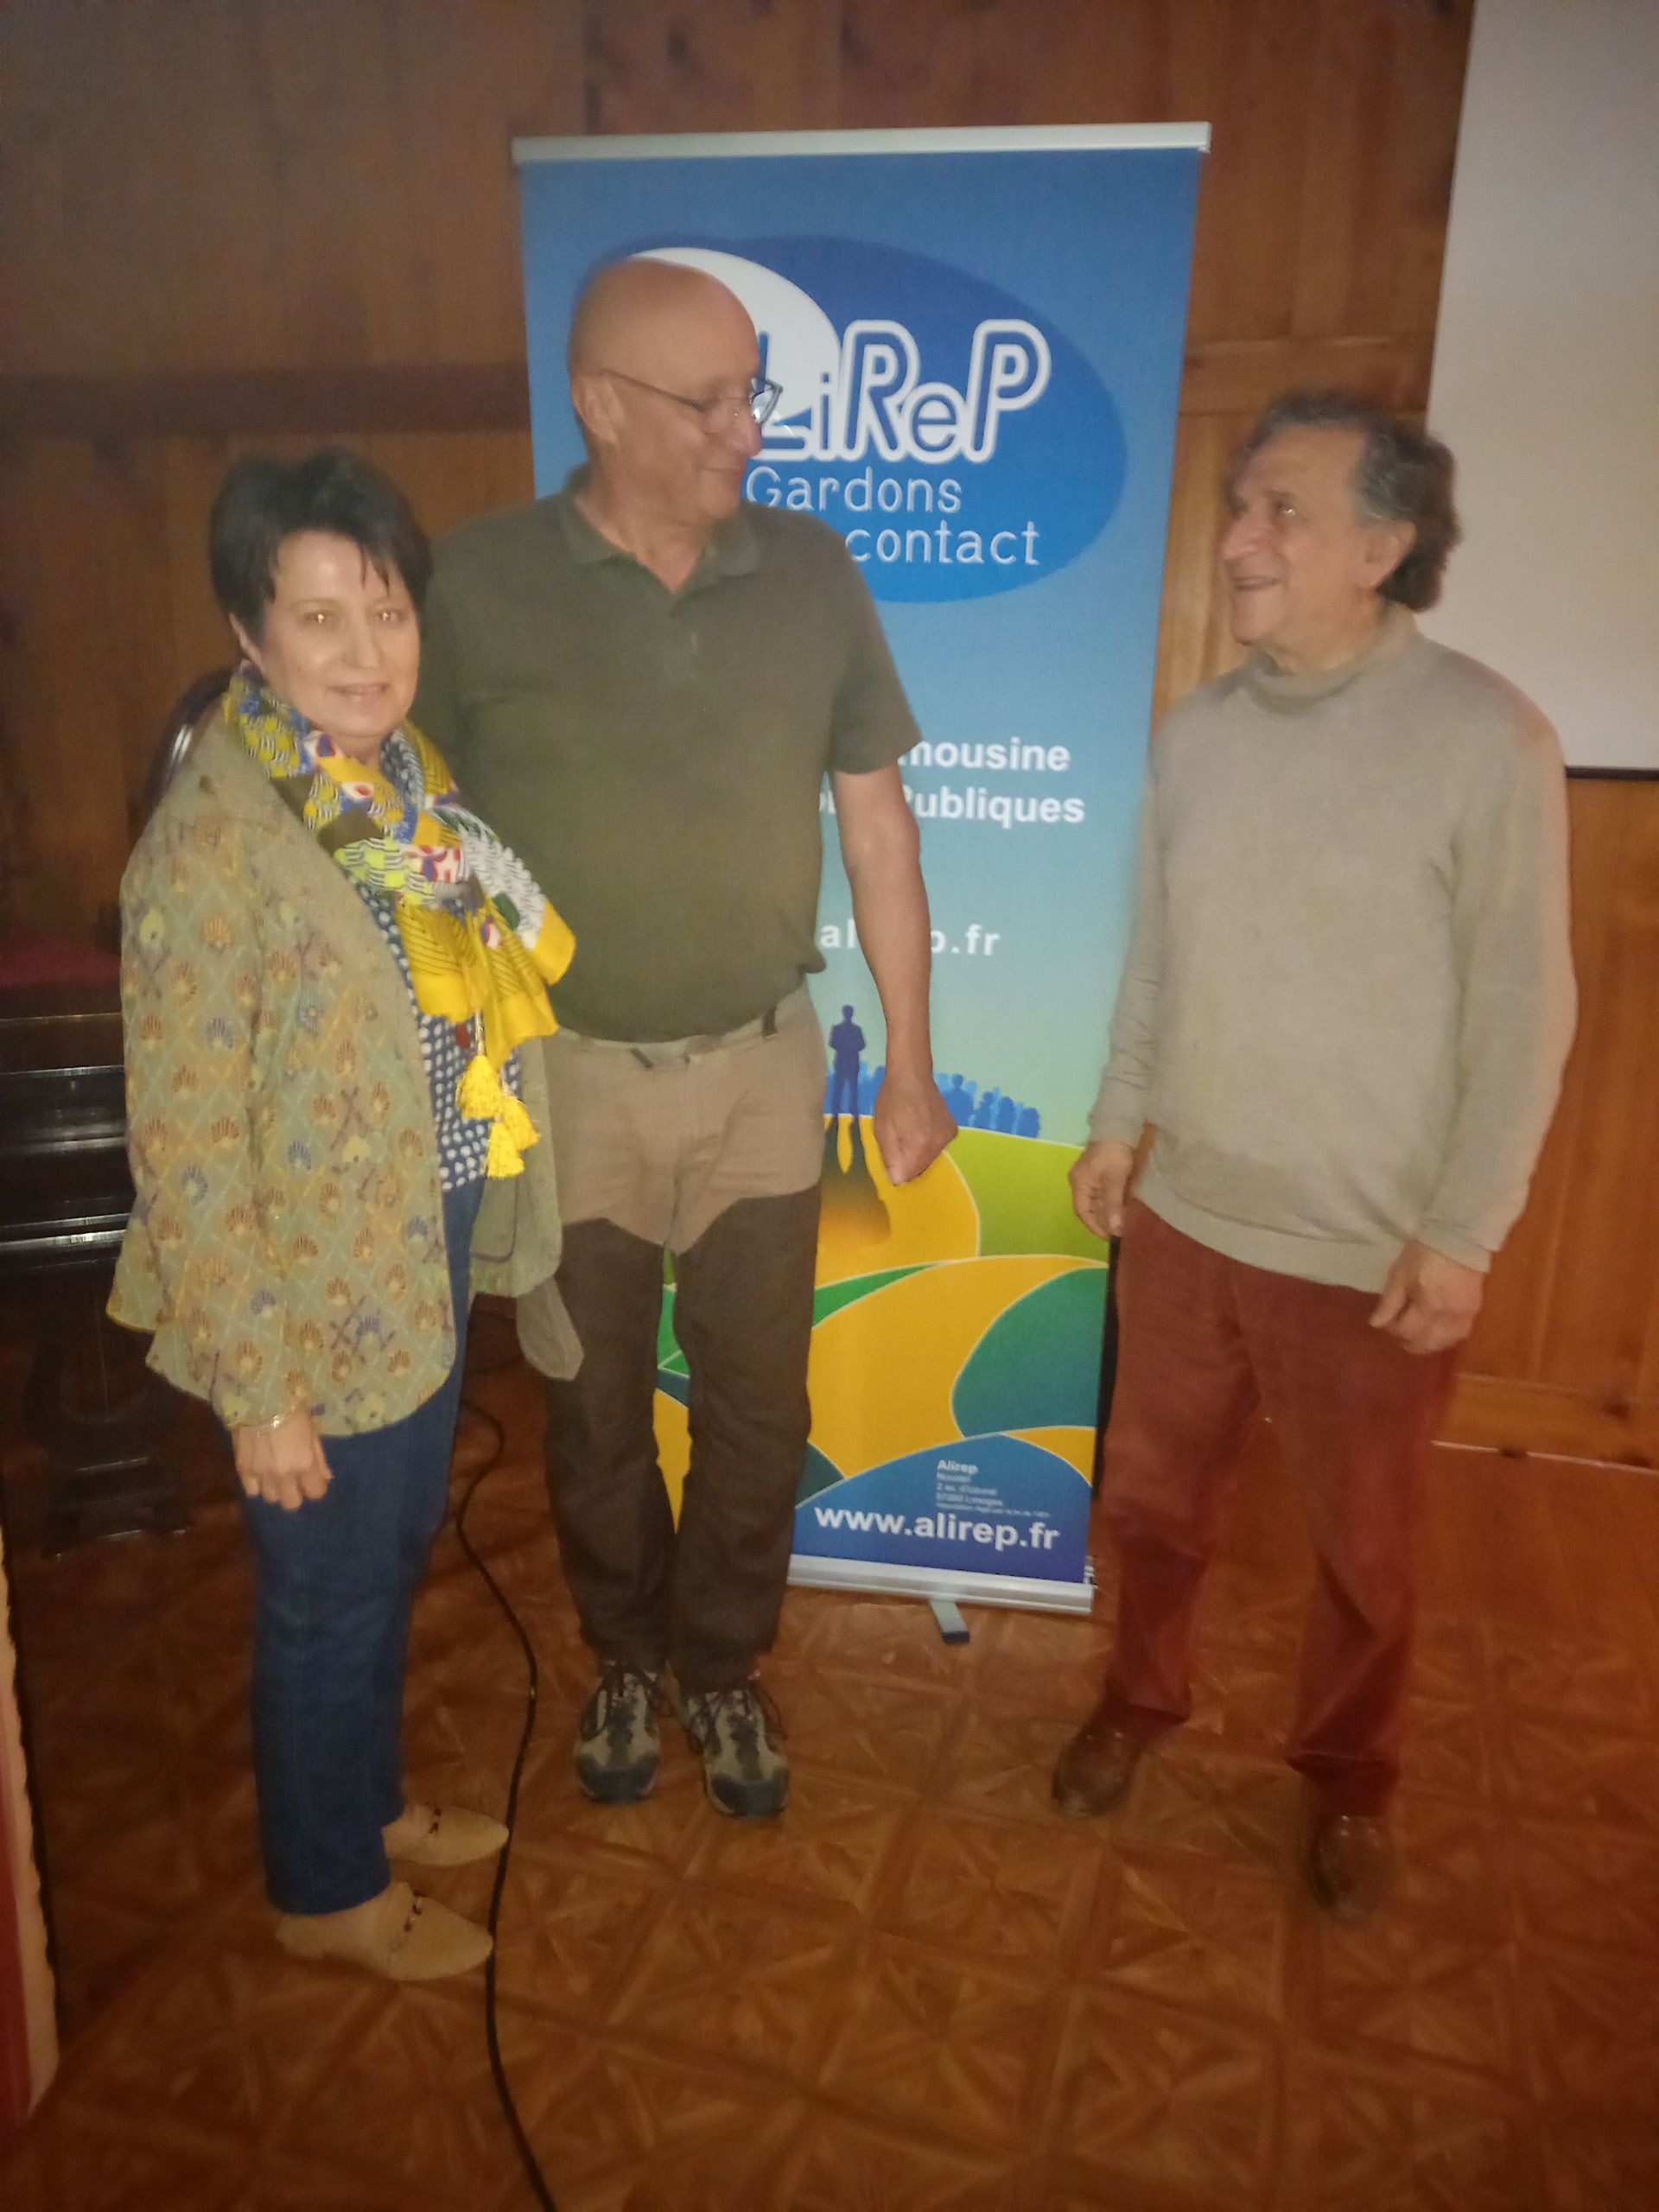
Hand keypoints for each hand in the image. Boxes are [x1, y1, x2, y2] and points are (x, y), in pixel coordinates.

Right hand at [232, 1410, 331, 1510]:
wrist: (258, 1397)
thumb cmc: (292, 1409)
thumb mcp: (312, 1430)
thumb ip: (319, 1458)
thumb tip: (326, 1478)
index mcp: (304, 1464)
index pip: (315, 1493)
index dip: (315, 1488)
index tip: (313, 1481)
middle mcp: (283, 1474)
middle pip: (291, 1503)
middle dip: (295, 1494)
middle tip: (294, 1481)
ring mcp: (261, 1474)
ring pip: (270, 1498)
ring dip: (275, 1489)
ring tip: (275, 1476)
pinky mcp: (242, 1469)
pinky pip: (251, 1491)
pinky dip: (256, 1485)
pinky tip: (259, 1473)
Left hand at [872, 1069, 956, 1185]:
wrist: (912, 1074)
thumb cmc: (891, 1101)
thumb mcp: (882, 1129)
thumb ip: (890, 1157)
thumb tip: (898, 1181)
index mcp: (919, 1145)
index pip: (908, 1176)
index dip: (897, 1172)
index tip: (891, 1160)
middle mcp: (938, 1144)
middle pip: (920, 1170)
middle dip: (907, 1163)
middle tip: (898, 1143)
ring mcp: (947, 1137)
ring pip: (930, 1159)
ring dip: (918, 1154)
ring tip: (909, 1133)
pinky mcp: (952, 1131)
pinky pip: (937, 1148)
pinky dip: (928, 1145)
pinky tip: (921, 1128)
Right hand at [1070, 1139, 1135, 1239]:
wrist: (1120, 1124)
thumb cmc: (1114, 1153)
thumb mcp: (1114, 1180)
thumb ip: (1112, 1205)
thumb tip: (1115, 1230)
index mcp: (1079, 1183)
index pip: (1082, 1211)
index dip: (1095, 1226)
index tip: (1111, 1237)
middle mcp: (1081, 1181)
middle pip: (1090, 1207)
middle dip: (1103, 1221)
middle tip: (1120, 1232)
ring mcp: (1091, 1176)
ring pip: (1098, 1201)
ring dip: (1109, 1213)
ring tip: (1123, 1224)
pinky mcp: (1102, 1172)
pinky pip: (1104, 1193)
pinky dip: (1113, 1203)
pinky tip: (1123, 1208)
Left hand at [1369, 1239, 1485, 1354]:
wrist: (1459, 1238)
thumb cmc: (1424, 1253)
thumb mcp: (1400, 1273)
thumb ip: (1389, 1302)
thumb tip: (1375, 1325)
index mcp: (1428, 1305)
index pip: (1407, 1331)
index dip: (1393, 1331)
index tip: (1386, 1323)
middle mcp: (1448, 1316)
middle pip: (1426, 1344)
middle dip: (1408, 1343)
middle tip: (1398, 1333)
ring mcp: (1464, 1316)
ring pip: (1444, 1344)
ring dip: (1427, 1344)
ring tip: (1415, 1334)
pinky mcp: (1475, 1312)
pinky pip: (1458, 1336)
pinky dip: (1444, 1339)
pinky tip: (1435, 1332)